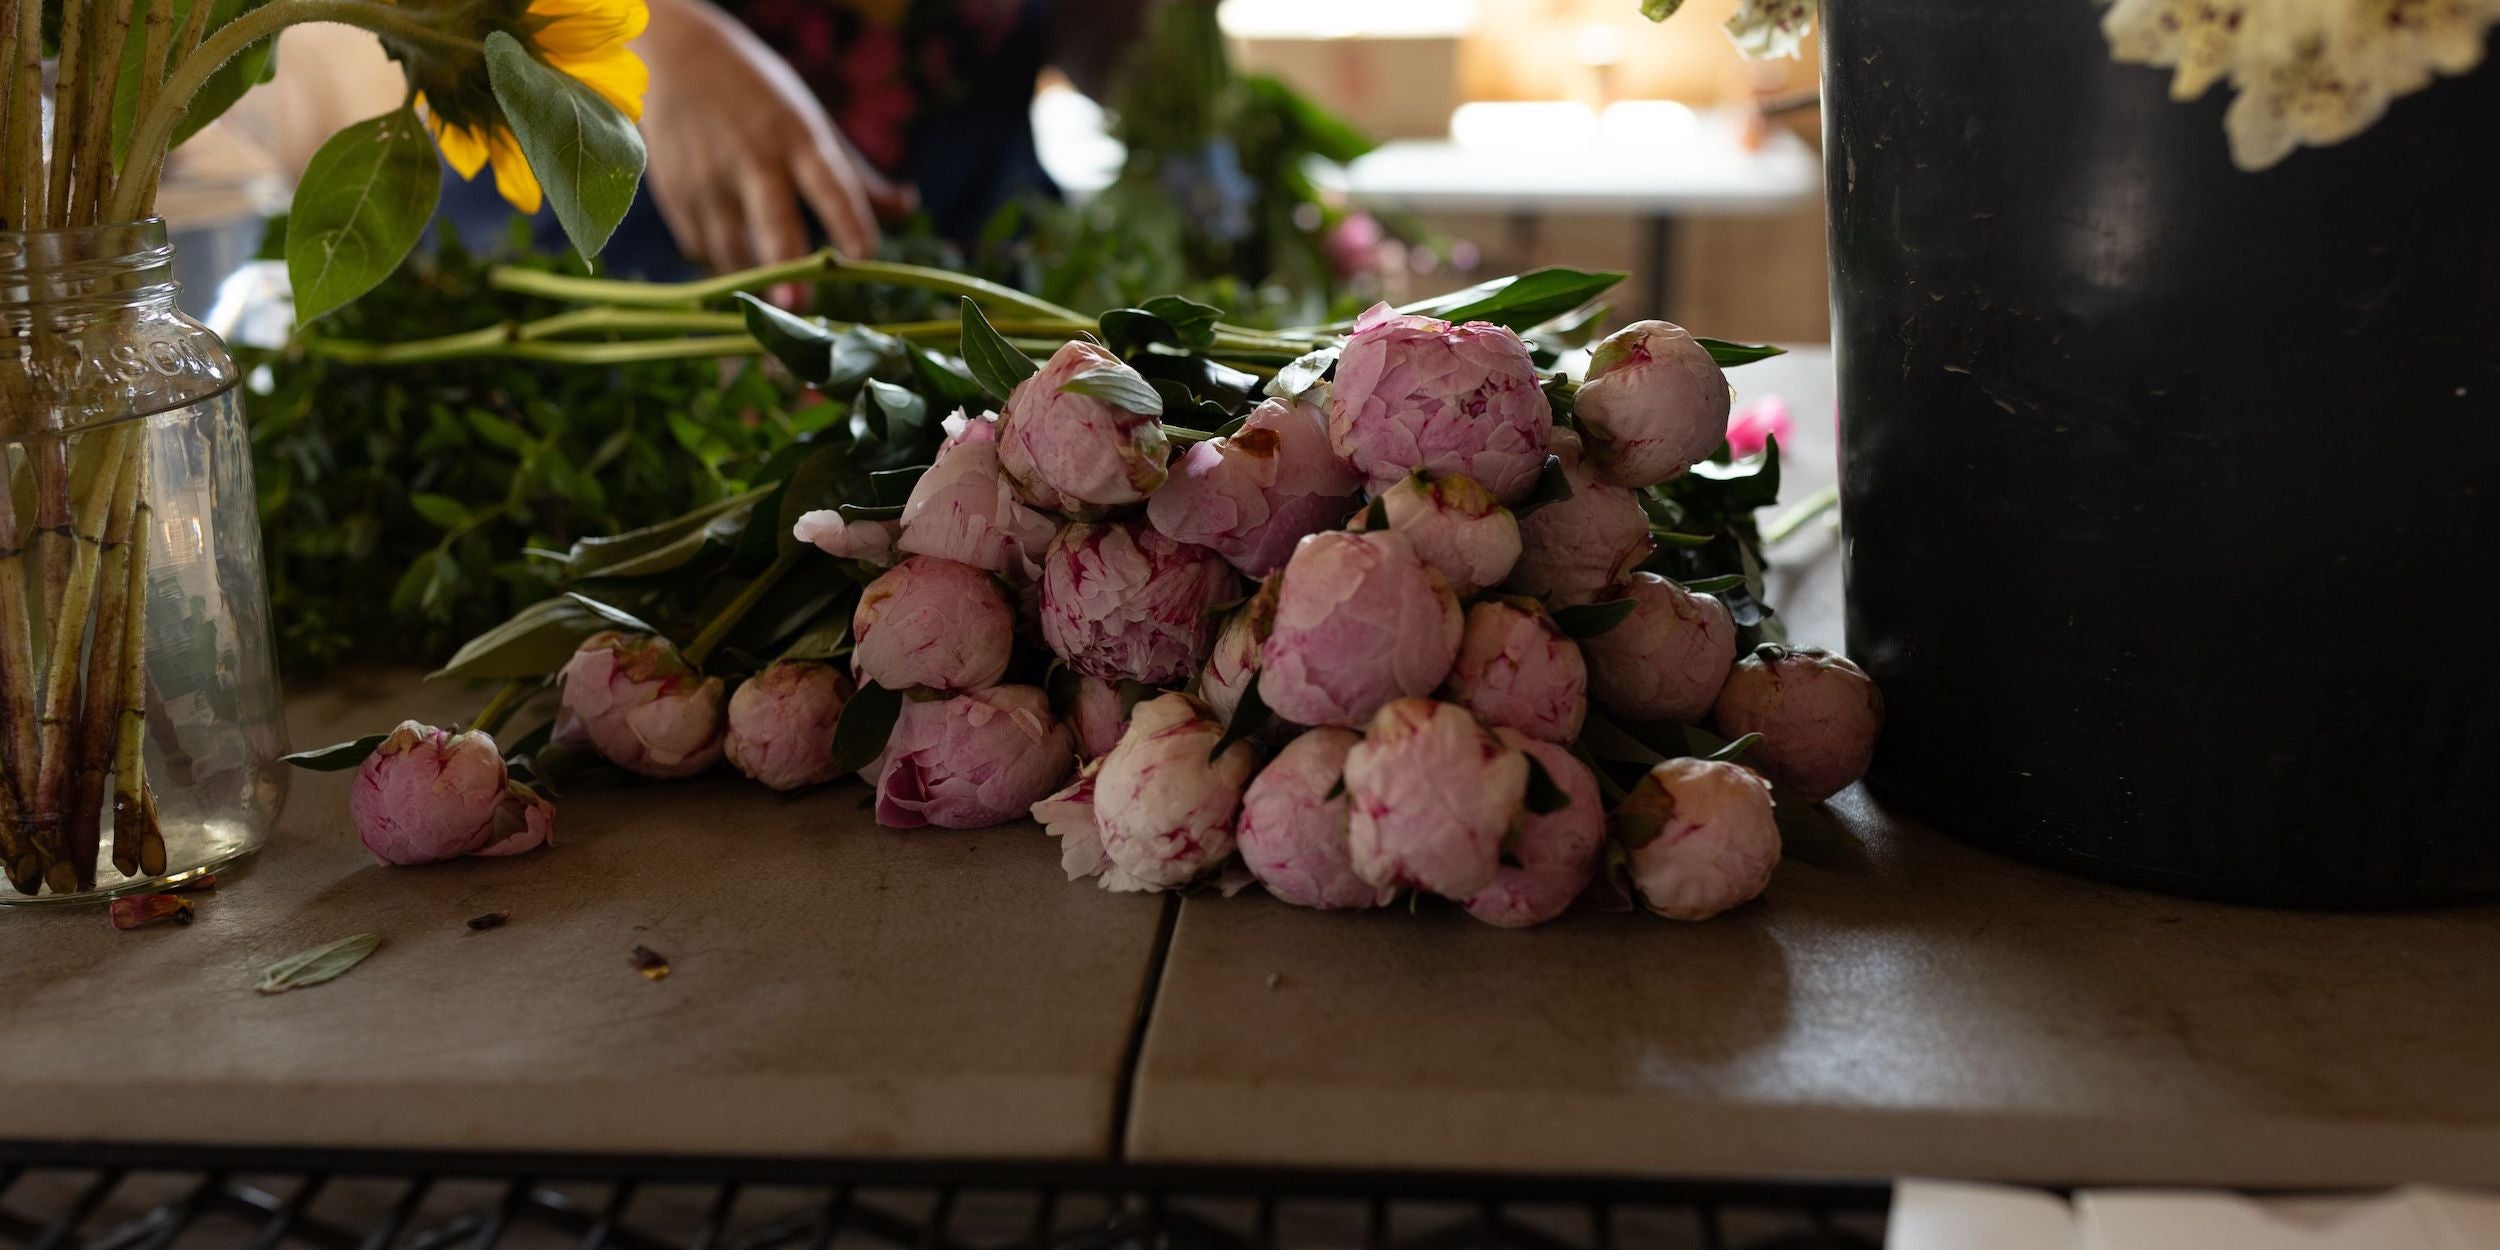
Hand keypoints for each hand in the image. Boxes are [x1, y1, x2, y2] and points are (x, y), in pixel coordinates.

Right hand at [639, 0, 913, 288]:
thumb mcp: (812, 121)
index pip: (832, 185)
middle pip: (774, 223)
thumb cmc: (761, 97)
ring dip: (754, 280)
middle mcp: (754, 158)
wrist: (674, 56)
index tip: (866, 257)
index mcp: (799, 137)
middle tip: (798, 306)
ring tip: (775, 298)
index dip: (850, 221)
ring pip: (732, 249)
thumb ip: (856, 176)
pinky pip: (701, 248)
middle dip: (785, 268)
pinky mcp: (674, 194)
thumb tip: (907, 207)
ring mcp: (709, 178)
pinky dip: (721, 266)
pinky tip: (737, 265)